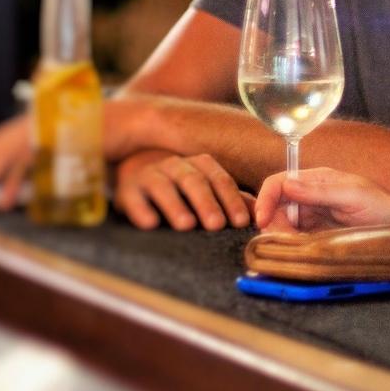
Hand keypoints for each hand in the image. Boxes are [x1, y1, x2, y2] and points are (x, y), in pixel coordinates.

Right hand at [115, 149, 251, 230]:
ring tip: (186, 225)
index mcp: (201, 165)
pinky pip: (133, 198)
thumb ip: (233, 200)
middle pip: (194, 181)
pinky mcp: (126, 190)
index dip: (231, 200)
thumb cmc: (182, 188)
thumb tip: (263, 215)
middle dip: (207, 203)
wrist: (138, 176)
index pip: (220, 180)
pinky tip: (150, 224)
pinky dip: (141, 210)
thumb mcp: (208, 190)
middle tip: (216, 225)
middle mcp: (176, 165)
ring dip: (176, 205)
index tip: (240, 222)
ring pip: (163, 186)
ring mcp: (149, 175)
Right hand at [254, 166, 389, 234]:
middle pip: (275, 207)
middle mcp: (311, 195)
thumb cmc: (384, 206)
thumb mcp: (353, 196)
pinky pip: (294, 238)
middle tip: (287, 241)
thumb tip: (288, 185)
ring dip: (282, 237)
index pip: (279, 183)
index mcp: (318, 180)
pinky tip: (302, 250)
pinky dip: (292, 245)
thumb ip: (320, 191)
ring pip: (282, 224)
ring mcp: (314, 215)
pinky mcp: (317, 233)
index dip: (265, 199)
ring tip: (298, 246)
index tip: (262, 220)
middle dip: (273, 224)